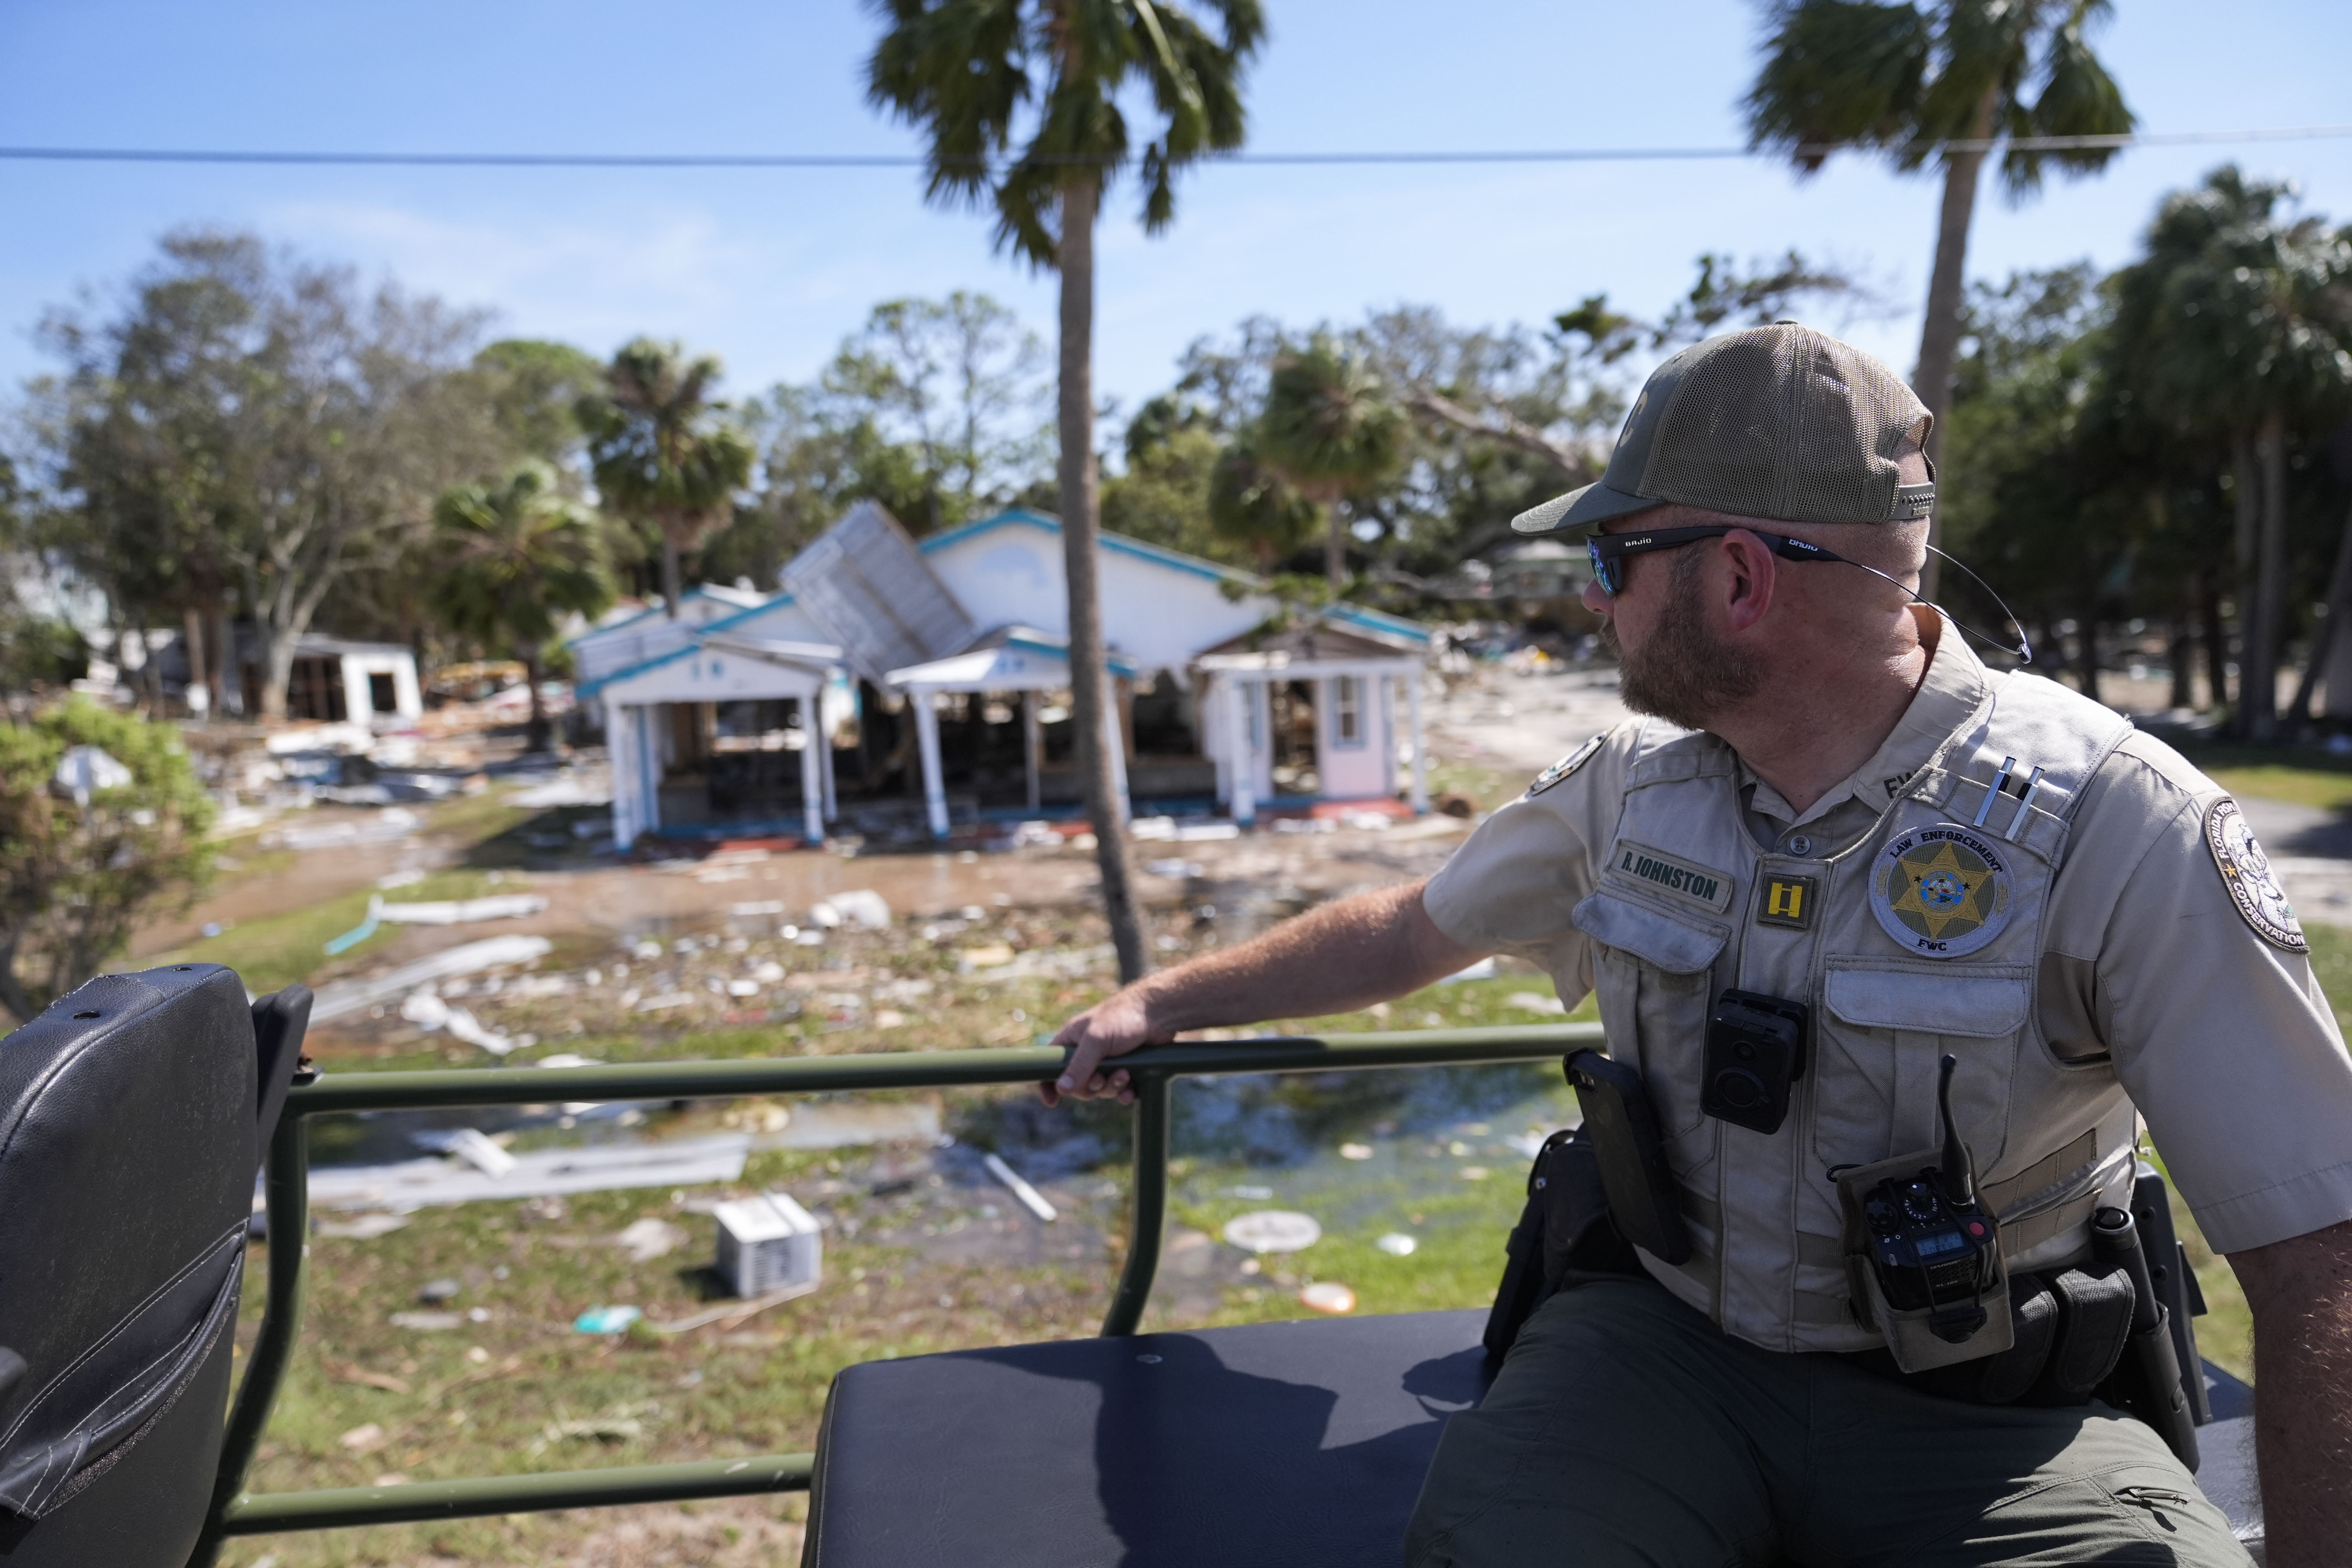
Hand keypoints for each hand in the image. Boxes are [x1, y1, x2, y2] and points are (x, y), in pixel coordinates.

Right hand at [1042, 986, 1165, 1106]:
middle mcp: (1087, 1052)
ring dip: (1112, 1086)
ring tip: (1124, 1074)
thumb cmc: (1122, 1017)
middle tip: (1102, 1077)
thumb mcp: (1096, 1040)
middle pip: (1079, 1085)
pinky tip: (1131, 1089)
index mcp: (1072, 1041)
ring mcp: (1107, 1061)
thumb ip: (1079, 1065)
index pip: (1050, 1065)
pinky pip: (1120, 1091)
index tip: (1053, 1102)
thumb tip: (1062, 1089)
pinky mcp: (1127, 1068)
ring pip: (1101, 1088)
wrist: (1159, 1013)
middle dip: (1092, 1087)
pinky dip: (1124, 1092)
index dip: (1049, 1084)